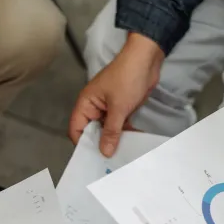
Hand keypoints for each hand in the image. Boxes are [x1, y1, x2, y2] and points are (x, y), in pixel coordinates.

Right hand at [69, 34, 163, 155]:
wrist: (146, 59)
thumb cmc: (127, 79)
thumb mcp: (119, 108)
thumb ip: (111, 131)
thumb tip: (104, 152)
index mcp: (86, 104)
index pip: (76, 129)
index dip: (82, 144)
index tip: (92, 159)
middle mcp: (94, 107)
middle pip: (91, 131)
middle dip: (99, 145)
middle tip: (107, 165)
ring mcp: (108, 108)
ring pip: (106, 129)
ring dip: (113, 141)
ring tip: (119, 159)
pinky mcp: (121, 108)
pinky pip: (119, 125)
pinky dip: (123, 133)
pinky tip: (130, 146)